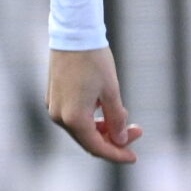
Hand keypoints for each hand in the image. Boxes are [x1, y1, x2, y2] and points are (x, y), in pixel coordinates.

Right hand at [46, 46, 143, 163]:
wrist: (74, 33)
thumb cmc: (95, 60)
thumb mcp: (112, 91)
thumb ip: (116, 120)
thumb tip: (120, 140)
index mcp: (74, 118)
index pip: (97, 147)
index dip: (117, 154)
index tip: (134, 157)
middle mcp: (59, 117)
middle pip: (88, 140)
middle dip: (113, 139)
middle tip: (137, 131)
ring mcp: (54, 107)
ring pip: (81, 129)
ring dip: (103, 128)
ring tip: (124, 116)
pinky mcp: (54, 97)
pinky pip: (74, 117)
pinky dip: (91, 119)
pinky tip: (107, 108)